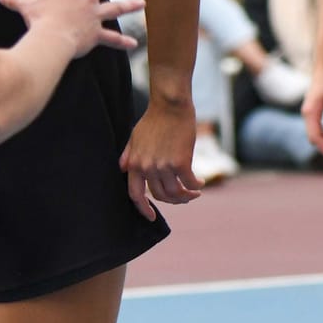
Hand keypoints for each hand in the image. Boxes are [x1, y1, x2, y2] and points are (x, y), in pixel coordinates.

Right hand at [0, 0, 141, 58]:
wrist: (52, 38)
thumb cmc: (39, 20)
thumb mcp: (26, 6)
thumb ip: (16, 0)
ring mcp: (94, 15)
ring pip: (116, 8)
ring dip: (130, 5)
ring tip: (143, 3)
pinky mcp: (96, 33)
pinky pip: (111, 38)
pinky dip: (122, 42)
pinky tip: (134, 44)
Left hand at [118, 96, 202, 214]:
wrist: (170, 105)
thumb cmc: (154, 119)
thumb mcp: (134, 137)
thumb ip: (128, 155)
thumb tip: (122, 168)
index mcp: (134, 163)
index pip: (135, 194)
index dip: (142, 209)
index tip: (151, 217)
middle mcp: (147, 168)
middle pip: (160, 196)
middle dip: (173, 201)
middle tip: (184, 197)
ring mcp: (164, 166)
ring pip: (176, 193)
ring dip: (187, 196)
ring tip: (194, 192)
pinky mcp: (180, 162)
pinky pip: (189, 183)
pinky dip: (196, 186)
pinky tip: (200, 183)